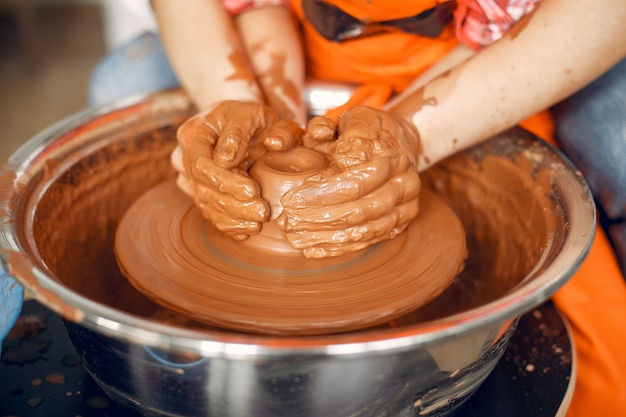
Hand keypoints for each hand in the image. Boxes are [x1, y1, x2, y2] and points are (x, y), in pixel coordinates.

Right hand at [172, 100, 301, 239]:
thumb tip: (237, 155)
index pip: (202, 164)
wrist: (243, 124)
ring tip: (259, 224)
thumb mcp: (258, 114)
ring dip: (233, 217)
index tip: (253, 191)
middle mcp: (185, 155)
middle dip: (234, 204)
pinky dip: (228, 224)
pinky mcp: (198, 191)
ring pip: (205, 203)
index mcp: (194, 132)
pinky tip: (247, 230)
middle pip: (202, 187)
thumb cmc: (253, 118)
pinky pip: (208, 211)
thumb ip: (249, 130)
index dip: (226, 181)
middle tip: (263, 212)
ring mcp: (189, 175)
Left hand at [277, 106, 421, 257]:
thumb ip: (351, 132)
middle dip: (319, 219)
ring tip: (294, 237)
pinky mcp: (397, 226)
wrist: (403, 143)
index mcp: (393, 158)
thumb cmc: (372, 129)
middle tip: (287, 222)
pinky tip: (312, 249)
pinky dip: (337, 248)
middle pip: (359, 211)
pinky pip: (366, 241)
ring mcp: (404, 209)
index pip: (356, 183)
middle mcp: (404, 186)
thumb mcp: (360, 117)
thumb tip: (346, 159)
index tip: (290, 200)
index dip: (322, 195)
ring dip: (325, 237)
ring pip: (363, 230)